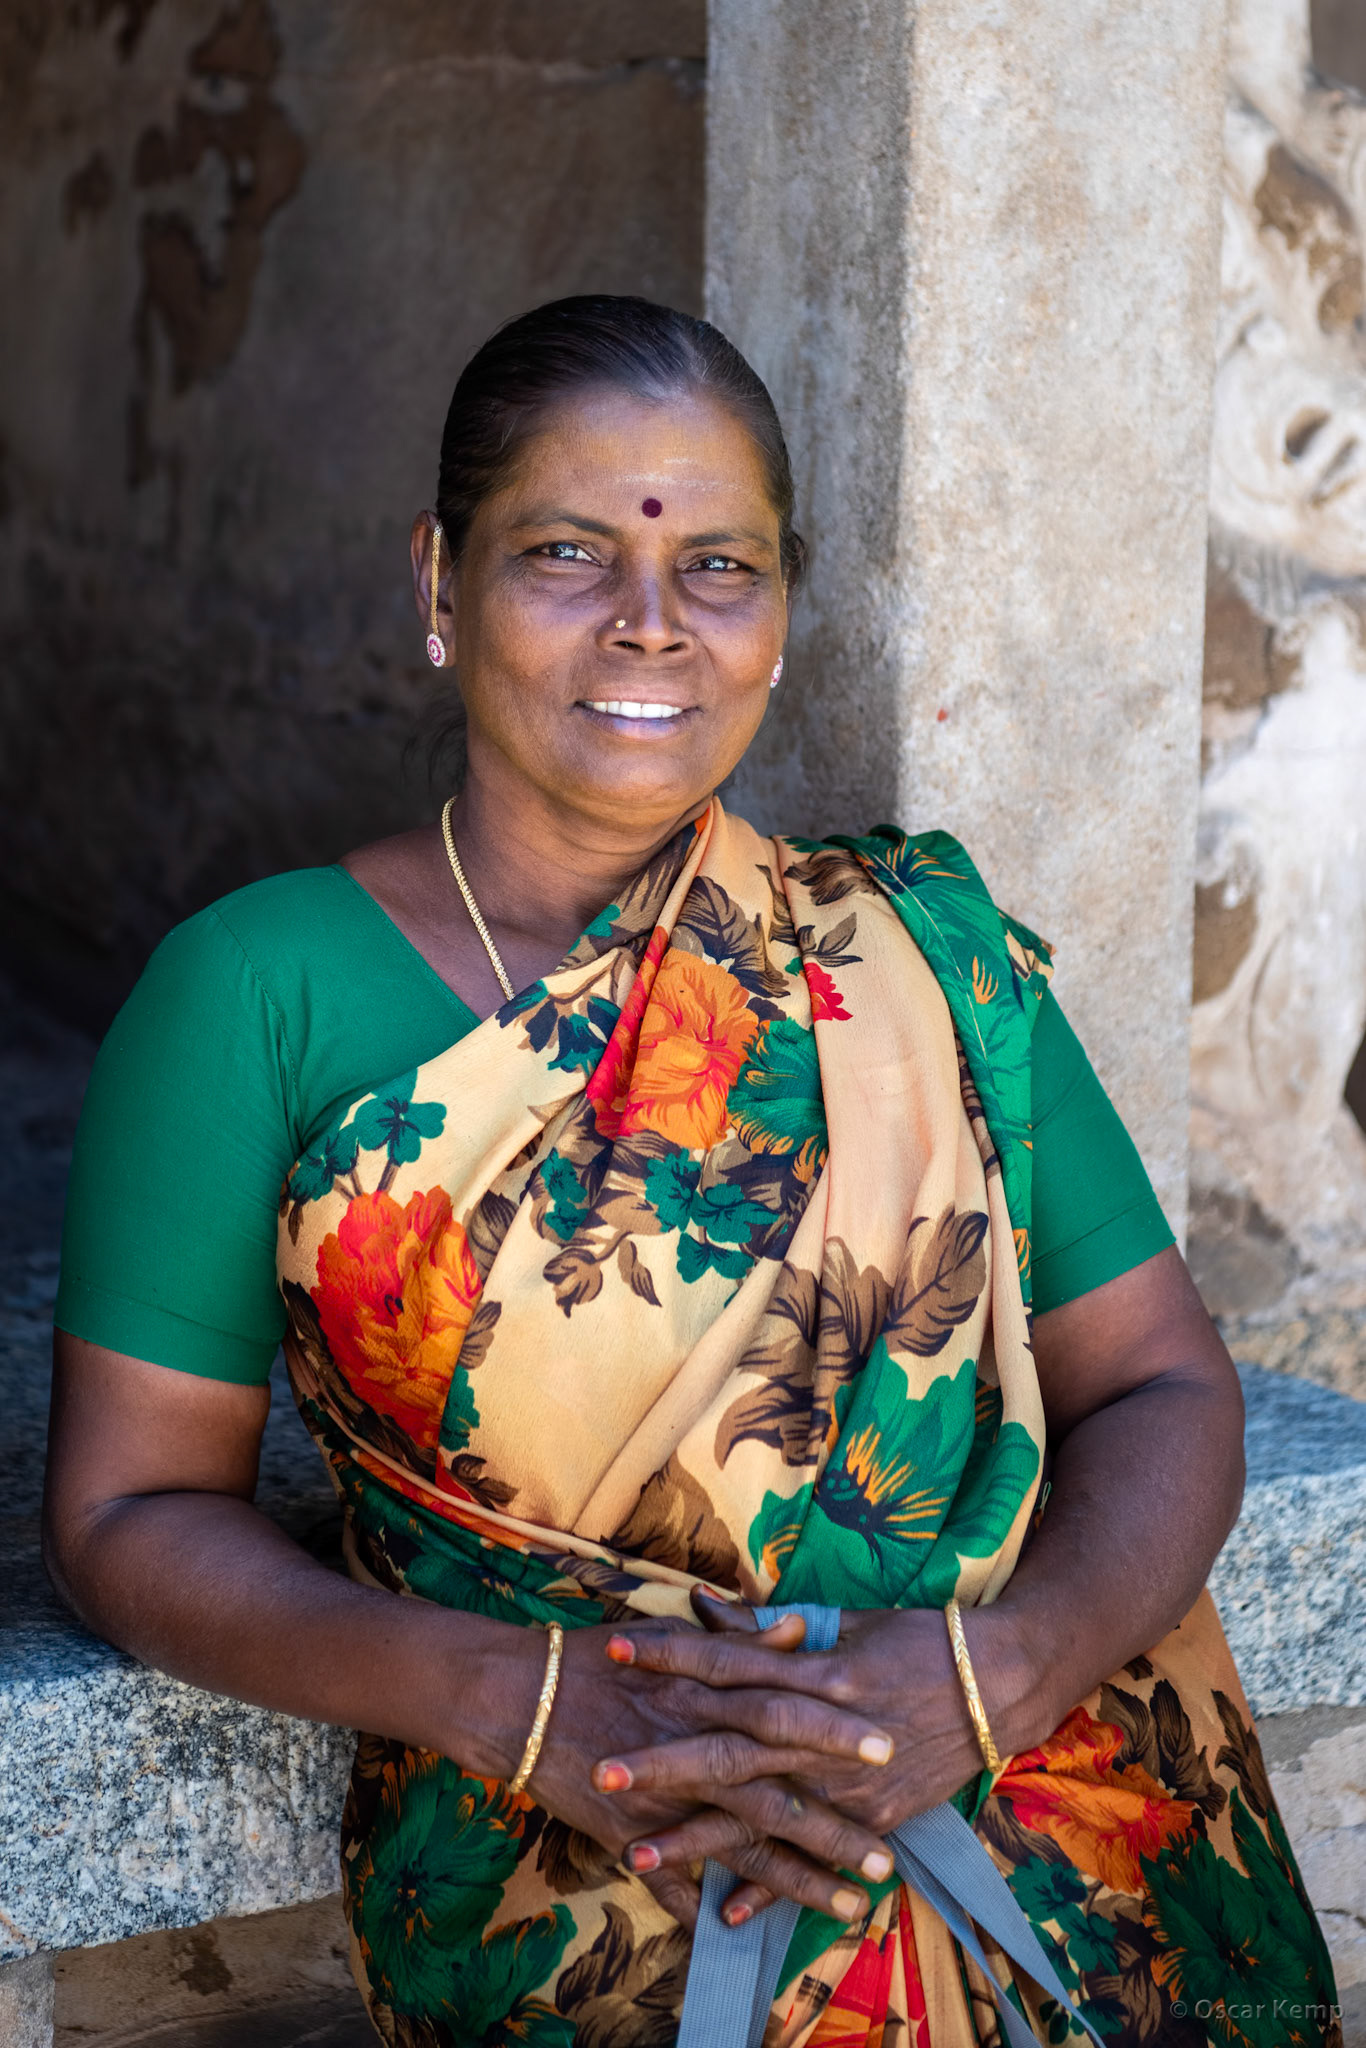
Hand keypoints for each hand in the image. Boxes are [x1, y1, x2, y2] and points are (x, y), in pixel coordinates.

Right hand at [498, 1614, 898, 1927]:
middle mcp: (691, 1746)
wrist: (520, 1696)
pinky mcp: (628, 1834)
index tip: (888, 1746)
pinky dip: (705, 1910)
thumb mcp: (674, 1635)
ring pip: (739, 1845)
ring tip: (850, 1905)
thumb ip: (742, 1639)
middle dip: (832, 1827)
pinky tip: (743, 1935)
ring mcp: (661, 1797)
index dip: (835, 1731)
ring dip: (796, 1879)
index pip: (784, 1711)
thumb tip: (798, 1627)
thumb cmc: (599, 1655)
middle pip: (774, 1791)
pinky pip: (673, 1883)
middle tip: (886, 1856)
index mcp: (707, 1692)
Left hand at [589, 1592, 1031, 1912]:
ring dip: (697, 1837)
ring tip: (636, 1855)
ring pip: (760, 1813)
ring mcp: (846, 1780)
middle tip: (604, 1768)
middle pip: (730, 1745)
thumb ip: (770, 1627)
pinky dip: (768, 1886)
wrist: (994, 1684)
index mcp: (814, 1668)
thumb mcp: (844, 1622)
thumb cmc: (916, 1641)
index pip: (728, 1661)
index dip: (672, 1655)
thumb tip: (704, 1610)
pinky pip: (811, 1857)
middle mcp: (823, 1728)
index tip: (617, 1653)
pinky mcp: (871, 1815)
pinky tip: (722, 1912)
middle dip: (664, 1761)